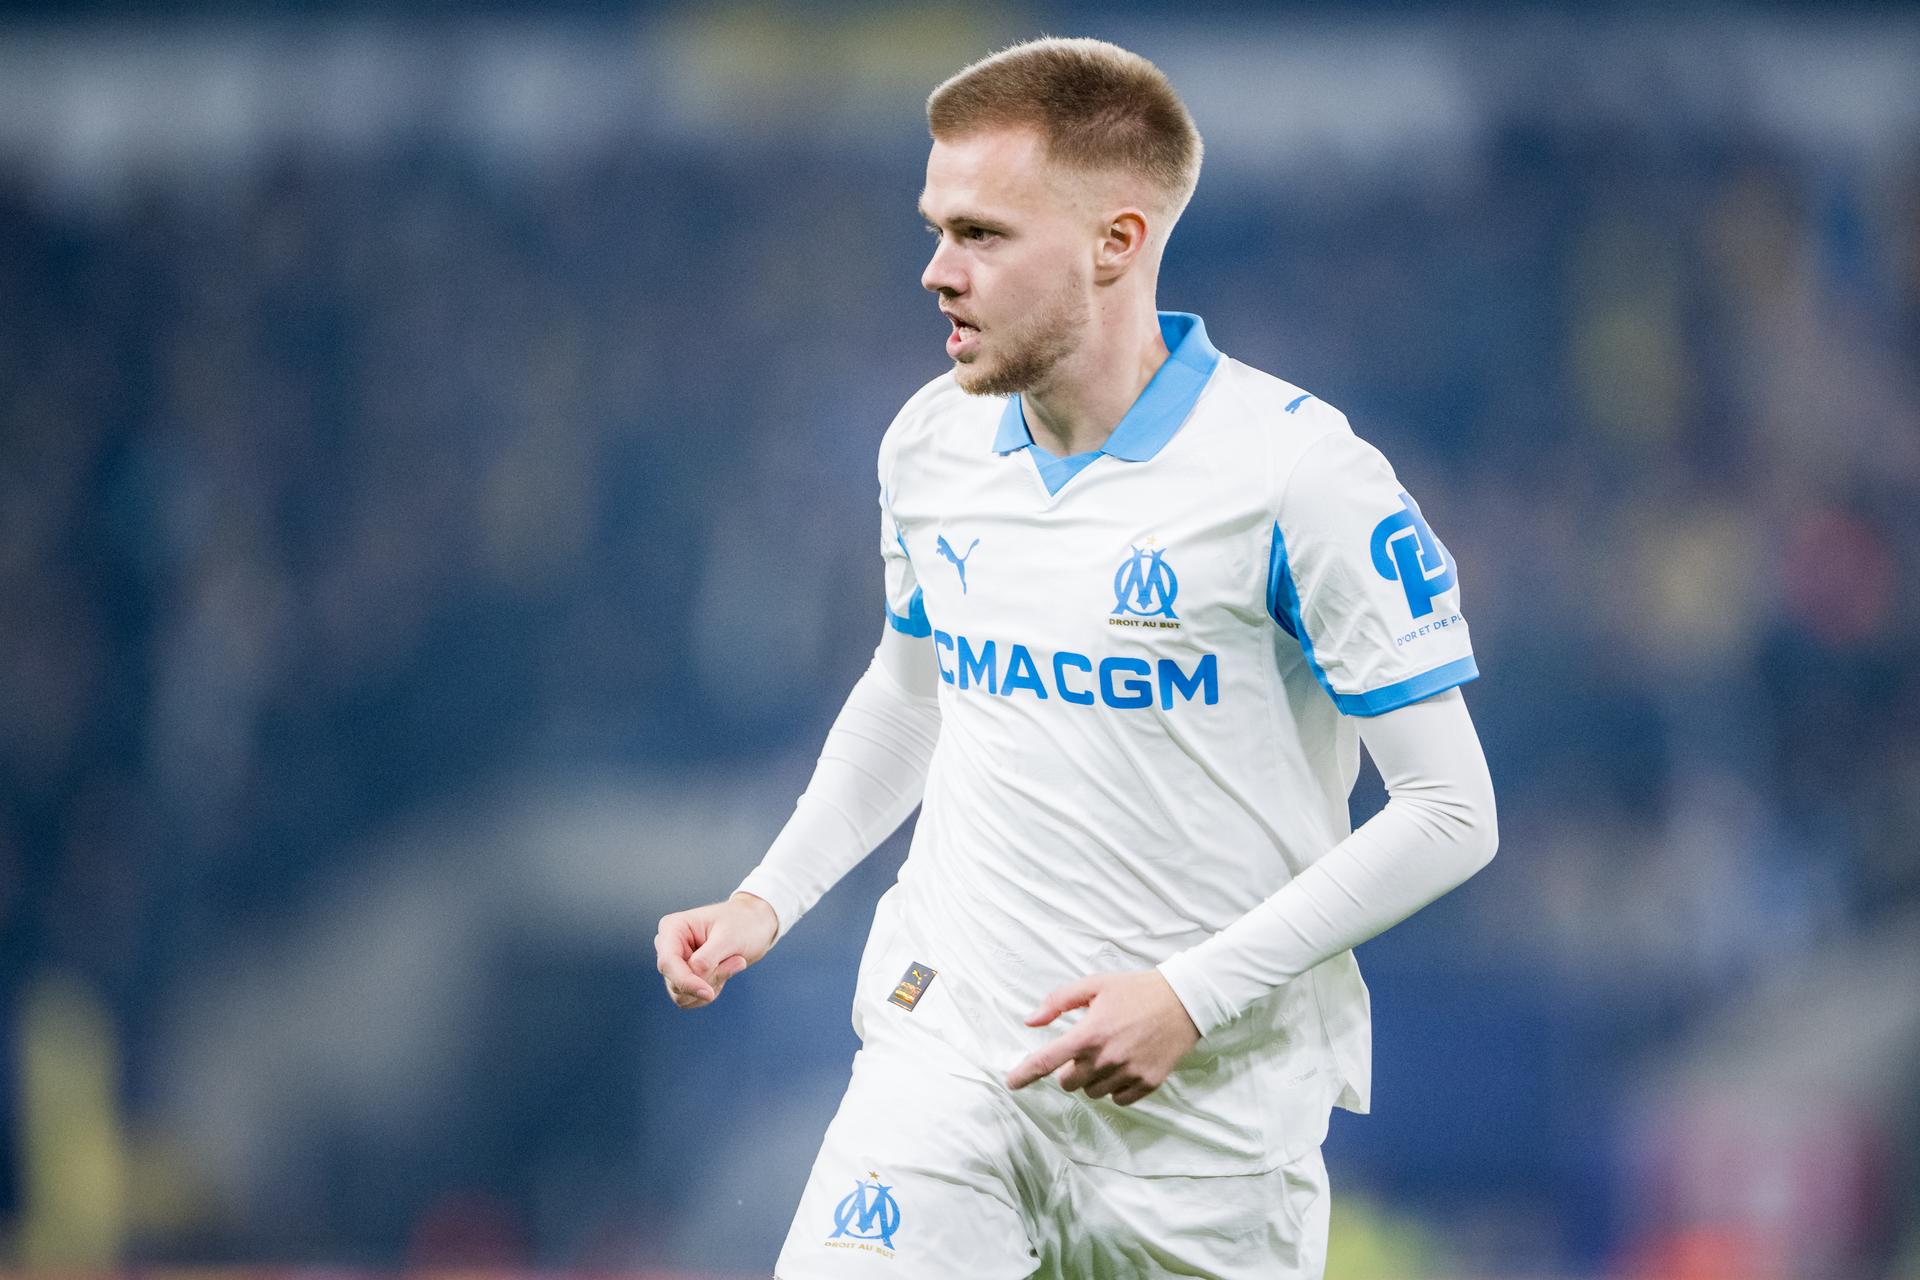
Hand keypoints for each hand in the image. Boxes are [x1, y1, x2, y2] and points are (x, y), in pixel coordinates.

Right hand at [655, 892, 778, 1008]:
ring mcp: (676, 963)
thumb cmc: (742, 924)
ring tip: (735, 962)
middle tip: (738, 962)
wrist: (754, 925)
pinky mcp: (685, 977)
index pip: (668, 963)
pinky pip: (692, 999)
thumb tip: (693, 977)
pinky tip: (726, 970)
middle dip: (708, 979)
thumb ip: (707, 959)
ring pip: (683, 995)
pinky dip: (712, 989)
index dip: (686, 981)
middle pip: (675, 982)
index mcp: (673, 928)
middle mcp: (669, 946)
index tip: (709, 993)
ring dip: (713, 985)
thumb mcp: (729, 938)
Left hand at [1004, 969, 1200, 1105]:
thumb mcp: (1094, 984)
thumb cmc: (1136, 990)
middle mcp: (1106, 1058)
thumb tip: (1030, 1021)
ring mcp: (1128, 1073)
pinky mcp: (1148, 1083)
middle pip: (1068, 1082)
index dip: (1023, 1074)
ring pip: (1093, 1092)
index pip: (1046, 1062)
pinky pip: (1118, 1099)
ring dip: (1094, 1078)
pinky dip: (1116, 1088)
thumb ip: (1058, 1001)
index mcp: (1089, 1033)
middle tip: (1087, 1048)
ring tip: (1111, 1052)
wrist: (1184, 1000)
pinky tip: (1126, 1065)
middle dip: (1070, 1069)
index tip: (1011, 1083)